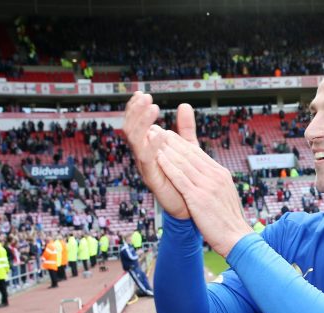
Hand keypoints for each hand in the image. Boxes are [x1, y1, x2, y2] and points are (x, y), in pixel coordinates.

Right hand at [122, 93, 197, 218]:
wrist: (192, 207)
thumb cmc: (186, 178)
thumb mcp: (188, 148)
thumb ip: (185, 128)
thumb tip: (184, 105)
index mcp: (149, 147)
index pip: (137, 124)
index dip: (136, 109)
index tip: (142, 94)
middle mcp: (144, 155)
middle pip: (131, 129)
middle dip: (136, 111)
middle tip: (145, 97)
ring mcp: (146, 167)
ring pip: (136, 140)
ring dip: (142, 122)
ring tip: (152, 108)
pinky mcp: (152, 178)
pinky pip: (148, 159)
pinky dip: (153, 145)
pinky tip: (162, 134)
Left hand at [154, 129, 253, 256]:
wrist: (236, 238)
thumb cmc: (228, 221)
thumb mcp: (224, 195)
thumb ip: (213, 183)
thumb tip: (205, 175)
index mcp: (221, 174)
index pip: (198, 153)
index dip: (180, 142)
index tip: (168, 134)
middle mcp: (215, 176)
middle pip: (189, 153)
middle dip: (170, 140)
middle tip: (155, 129)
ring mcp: (208, 186)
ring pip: (183, 162)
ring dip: (165, 148)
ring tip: (152, 138)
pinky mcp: (199, 198)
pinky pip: (180, 178)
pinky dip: (168, 166)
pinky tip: (157, 157)